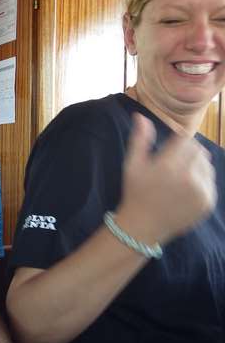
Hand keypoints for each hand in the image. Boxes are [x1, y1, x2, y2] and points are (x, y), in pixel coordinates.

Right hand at [118, 113, 215, 244]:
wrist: (144, 227)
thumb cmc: (135, 193)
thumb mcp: (132, 165)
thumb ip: (139, 140)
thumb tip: (140, 116)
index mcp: (168, 165)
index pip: (185, 139)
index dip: (178, 143)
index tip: (170, 153)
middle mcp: (187, 176)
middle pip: (198, 150)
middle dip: (188, 153)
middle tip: (174, 167)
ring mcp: (200, 190)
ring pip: (206, 164)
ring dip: (197, 166)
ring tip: (181, 178)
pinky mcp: (208, 202)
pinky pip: (210, 181)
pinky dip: (202, 181)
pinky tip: (186, 190)